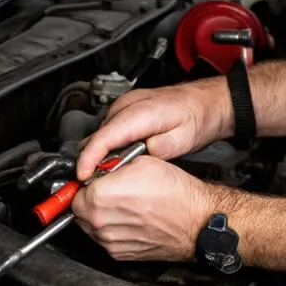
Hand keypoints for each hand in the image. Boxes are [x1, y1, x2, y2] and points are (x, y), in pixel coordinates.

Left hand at [72, 156, 218, 261]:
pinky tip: (130, 219)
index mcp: (102, 196)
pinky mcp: (119, 255)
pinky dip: (111, 229)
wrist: (195, 221)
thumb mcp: (142, 162)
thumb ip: (113, 166)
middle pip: (78, 210)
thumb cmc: (175, 192)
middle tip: (109, 191)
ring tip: (123, 204)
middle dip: (90, 200)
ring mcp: (109, 242)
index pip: (75, 190)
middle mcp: (101, 223)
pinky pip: (104, 240)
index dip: (88, 182)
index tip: (96, 180)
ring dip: (100, 215)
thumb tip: (101, 168)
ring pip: (90, 226)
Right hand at [76, 81, 231, 179]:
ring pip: (100, 134)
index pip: (104, 136)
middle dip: (92, 161)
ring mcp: (124, 105)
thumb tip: (142, 157)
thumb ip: (162, 148)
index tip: (82, 176)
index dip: (89, 158)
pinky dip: (107, 145)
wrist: (204, 102)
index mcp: (141, 111)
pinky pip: (107, 129)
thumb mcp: (184, 139)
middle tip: (99, 184)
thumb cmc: (195, 117)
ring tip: (111, 173)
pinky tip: (118, 158)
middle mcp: (128, 105)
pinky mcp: (124, 109)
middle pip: (97, 136)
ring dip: (100, 154)